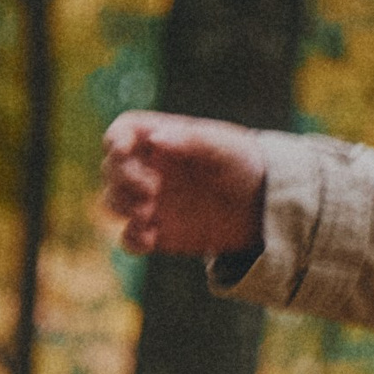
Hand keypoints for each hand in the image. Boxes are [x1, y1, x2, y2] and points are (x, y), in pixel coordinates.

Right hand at [102, 110, 267, 257]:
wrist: (263, 207)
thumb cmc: (243, 164)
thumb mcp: (223, 146)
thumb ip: (190, 140)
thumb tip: (155, 140)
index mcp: (159, 139)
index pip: (122, 134)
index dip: (115, 140)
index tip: (123, 151)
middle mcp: (148, 168)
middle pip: (110, 169)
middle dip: (122, 178)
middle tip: (152, 190)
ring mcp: (150, 202)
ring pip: (113, 202)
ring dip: (122, 206)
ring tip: (149, 212)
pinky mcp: (158, 234)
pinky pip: (130, 239)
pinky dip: (132, 239)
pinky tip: (151, 237)